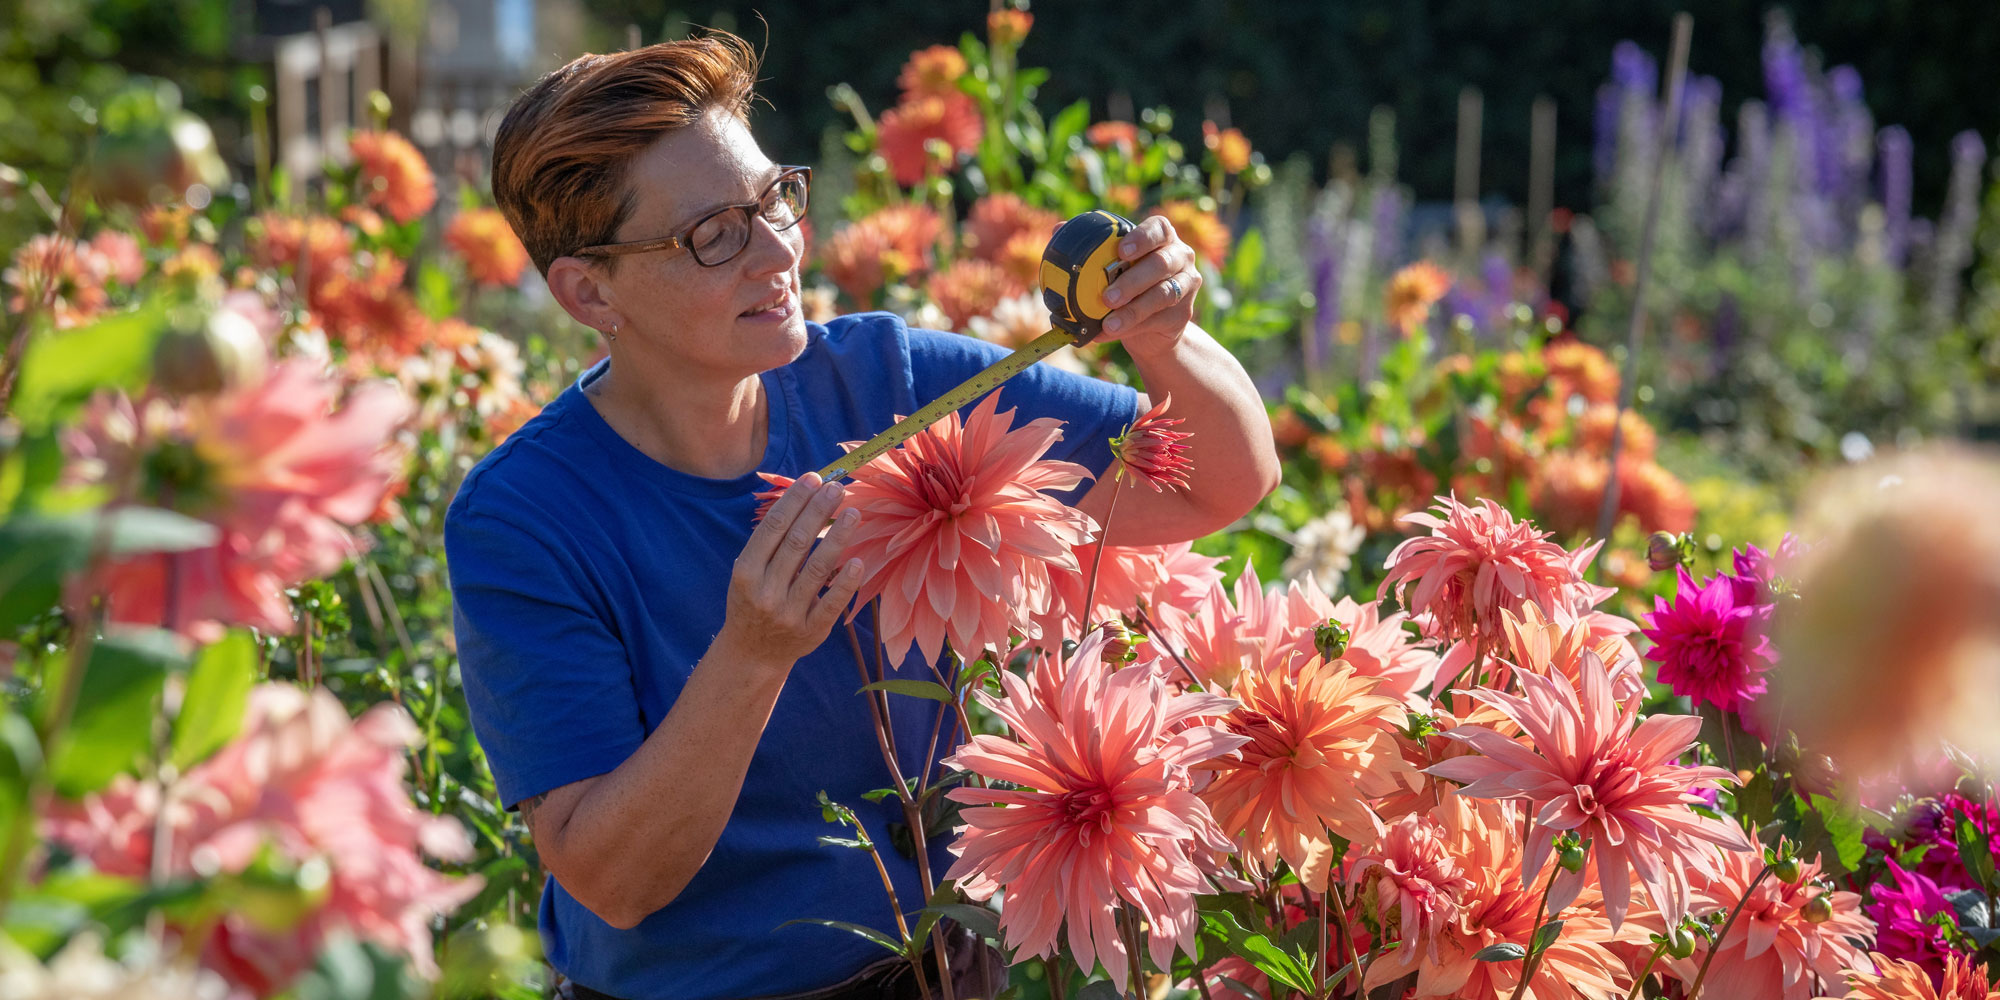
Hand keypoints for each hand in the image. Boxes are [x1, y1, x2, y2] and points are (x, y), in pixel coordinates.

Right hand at [719, 472, 863, 667]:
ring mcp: (789, 613)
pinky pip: (832, 603)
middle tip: (837, 487)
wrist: (752, 653)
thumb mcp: (749, 572)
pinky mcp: (811, 631)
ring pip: (818, 569)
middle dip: (818, 511)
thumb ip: (773, 542)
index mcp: (746, 572)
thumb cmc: (754, 600)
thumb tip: (807, 496)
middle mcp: (765, 592)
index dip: (795, 500)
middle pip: (796, 543)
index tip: (813, 478)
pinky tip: (860, 560)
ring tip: (854, 512)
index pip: (773, 528)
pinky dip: (846, 581)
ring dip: (838, 537)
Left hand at [1096, 214, 1201, 355]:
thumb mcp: (1114, 265)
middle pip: (1161, 264)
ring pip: (1162, 295)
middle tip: (1107, 297)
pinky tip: (1108, 333)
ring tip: (1108, 323)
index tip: (1121, 252)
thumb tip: (1058, 229)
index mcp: (1162, 238)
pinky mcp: (1184, 314)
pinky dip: (1130, 328)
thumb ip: (1091, 247)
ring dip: (1132, 310)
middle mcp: (1180, 257)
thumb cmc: (1129, 284)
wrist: (1152, 326)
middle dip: (1133, 281)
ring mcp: (1186, 286)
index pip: (1159, 228)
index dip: (1142, 238)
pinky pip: (1156, 321)